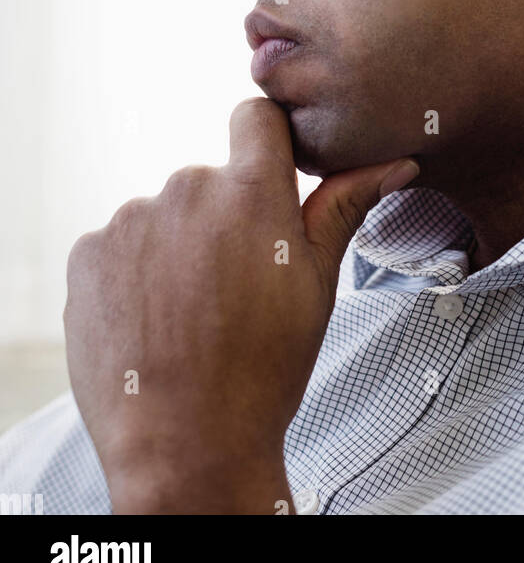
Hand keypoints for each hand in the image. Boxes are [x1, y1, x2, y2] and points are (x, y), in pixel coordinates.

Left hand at [63, 98, 418, 513]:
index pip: (255, 116)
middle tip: (233, 286)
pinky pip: (118, 246)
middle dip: (221, 217)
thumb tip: (395, 161)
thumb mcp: (319, 284)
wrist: (187, 446)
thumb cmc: (264, 368)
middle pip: (209, 179)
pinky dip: (132, 274)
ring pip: (163, 215)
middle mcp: (187, 188)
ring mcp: (131, 220)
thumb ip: (346, 206)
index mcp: (252, 191)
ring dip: (176, 247)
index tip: (268, 181)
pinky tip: (152, 322)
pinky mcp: (89, 253)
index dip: (265, 143)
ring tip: (190, 314)